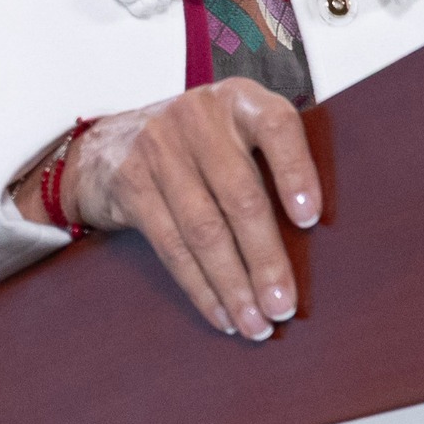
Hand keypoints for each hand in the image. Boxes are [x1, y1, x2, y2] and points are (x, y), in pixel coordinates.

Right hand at [16, 79, 321, 338]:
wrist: (107, 144)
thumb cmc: (196, 145)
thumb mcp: (232, 131)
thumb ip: (268, 160)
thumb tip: (317, 235)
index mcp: (239, 100)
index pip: (276, 126)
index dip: (296, 171)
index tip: (311, 220)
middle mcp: (198, 117)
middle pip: (240, 194)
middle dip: (265, 258)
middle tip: (284, 305)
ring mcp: (159, 148)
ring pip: (204, 229)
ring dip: (233, 285)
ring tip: (256, 323)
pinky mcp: (131, 183)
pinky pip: (171, 245)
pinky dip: (200, 286)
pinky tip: (221, 313)